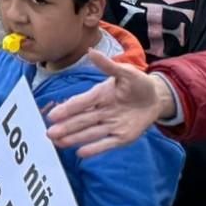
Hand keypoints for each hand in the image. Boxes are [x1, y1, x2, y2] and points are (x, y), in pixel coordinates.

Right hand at [46, 52, 176, 156]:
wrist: (156, 99)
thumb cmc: (138, 83)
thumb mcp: (126, 72)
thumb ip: (108, 66)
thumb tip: (90, 52)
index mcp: (100, 95)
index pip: (81, 103)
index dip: (67, 109)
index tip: (52, 116)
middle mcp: (102, 111)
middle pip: (81, 120)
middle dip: (66, 127)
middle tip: (50, 133)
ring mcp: (111, 125)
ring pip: (90, 132)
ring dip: (75, 138)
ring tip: (59, 143)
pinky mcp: (122, 137)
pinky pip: (107, 143)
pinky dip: (94, 148)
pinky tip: (80, 153)